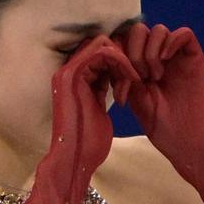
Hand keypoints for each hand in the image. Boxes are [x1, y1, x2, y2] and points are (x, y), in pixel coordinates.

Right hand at [51, 33, 140, 179]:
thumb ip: (99, 91)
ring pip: (103, 44)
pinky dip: (122, 62)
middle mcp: (67, 72)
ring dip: (124, 59)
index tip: (133, 80)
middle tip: (136, 78)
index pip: (98, 53)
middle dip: (123, 57)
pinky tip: (131, 80)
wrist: (76, 159)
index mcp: (72, 80)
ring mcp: (68, 72)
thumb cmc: (89, 144)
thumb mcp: (97, 110)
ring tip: (134, 80)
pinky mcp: (74, 75)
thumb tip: (112, 81)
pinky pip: (103, 52)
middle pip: (100, 44)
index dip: (119, 61)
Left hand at [110, 22, 203, 156]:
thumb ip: (124, 75)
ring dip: (151, 52)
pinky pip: (184, 33)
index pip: (124, 42)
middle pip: (139, 31)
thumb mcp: (134, 99)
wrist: (188, 142)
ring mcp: (176, 57)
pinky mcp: (194, 58)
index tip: (121, 84)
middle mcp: (158, 59)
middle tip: (140, 79)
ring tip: (155, 77)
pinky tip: (165, 61)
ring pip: (158, 30)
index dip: (118, 55)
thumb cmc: (162, 127)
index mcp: (140, 68)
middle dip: (133, 52)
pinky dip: (172, 42)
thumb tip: (112, 55)